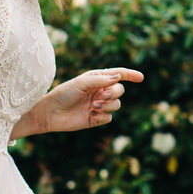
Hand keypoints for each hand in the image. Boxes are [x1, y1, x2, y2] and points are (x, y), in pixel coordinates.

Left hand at [16, 68, 144, 137]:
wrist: (51, 113)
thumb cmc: (63, 94)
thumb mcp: (81, 83)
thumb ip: (100, 79)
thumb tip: (118, 77)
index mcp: (96, 79)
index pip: (117, 75)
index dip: (130, 75)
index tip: (141, 78)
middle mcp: (99, 91)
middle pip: (119, 91)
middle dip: (114, 93)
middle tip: (102, 96)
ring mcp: (99, 105)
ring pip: (117, 104)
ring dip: (108, 105)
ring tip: (94, 106)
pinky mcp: (96, 118)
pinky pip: (109, 117)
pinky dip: (102, 116)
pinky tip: (90, 115)